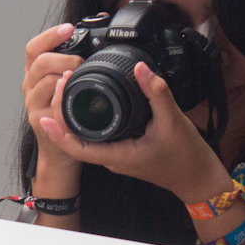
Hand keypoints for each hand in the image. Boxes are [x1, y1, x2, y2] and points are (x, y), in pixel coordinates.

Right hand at [22, 24, 83, 187]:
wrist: (61, 149)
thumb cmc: (68, 113)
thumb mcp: (67, 84)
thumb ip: (74, 62)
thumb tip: (98, 33)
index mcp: (36, 73)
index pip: (35, 47)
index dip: (50, 36)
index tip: (68, 28)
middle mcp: (31, 86)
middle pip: (39, 61)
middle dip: (63, 56)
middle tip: (81, 61)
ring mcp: (33, 104)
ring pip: (45, 80)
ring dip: (65, 75)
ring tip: (79, 76)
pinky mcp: (40, 120)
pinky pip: (51, 104)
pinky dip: (63, 96)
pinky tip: (72, 93)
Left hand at [38, 61, 230, 204]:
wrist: (197, 176)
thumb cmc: (186, 156)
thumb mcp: (173, 121)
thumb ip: (156, 93)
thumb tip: (140, 68)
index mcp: (118, 156)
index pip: (78, 149)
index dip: (59, 133)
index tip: (46, 115)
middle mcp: (112, 158)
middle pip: (77, 139)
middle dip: (63, 115)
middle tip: (62, 85)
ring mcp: (116, 155)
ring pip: (86, 138)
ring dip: (74, 116)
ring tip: (70, 87)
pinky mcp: (122, 149)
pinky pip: (98, 136)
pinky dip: (89, 119)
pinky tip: (89, 101)